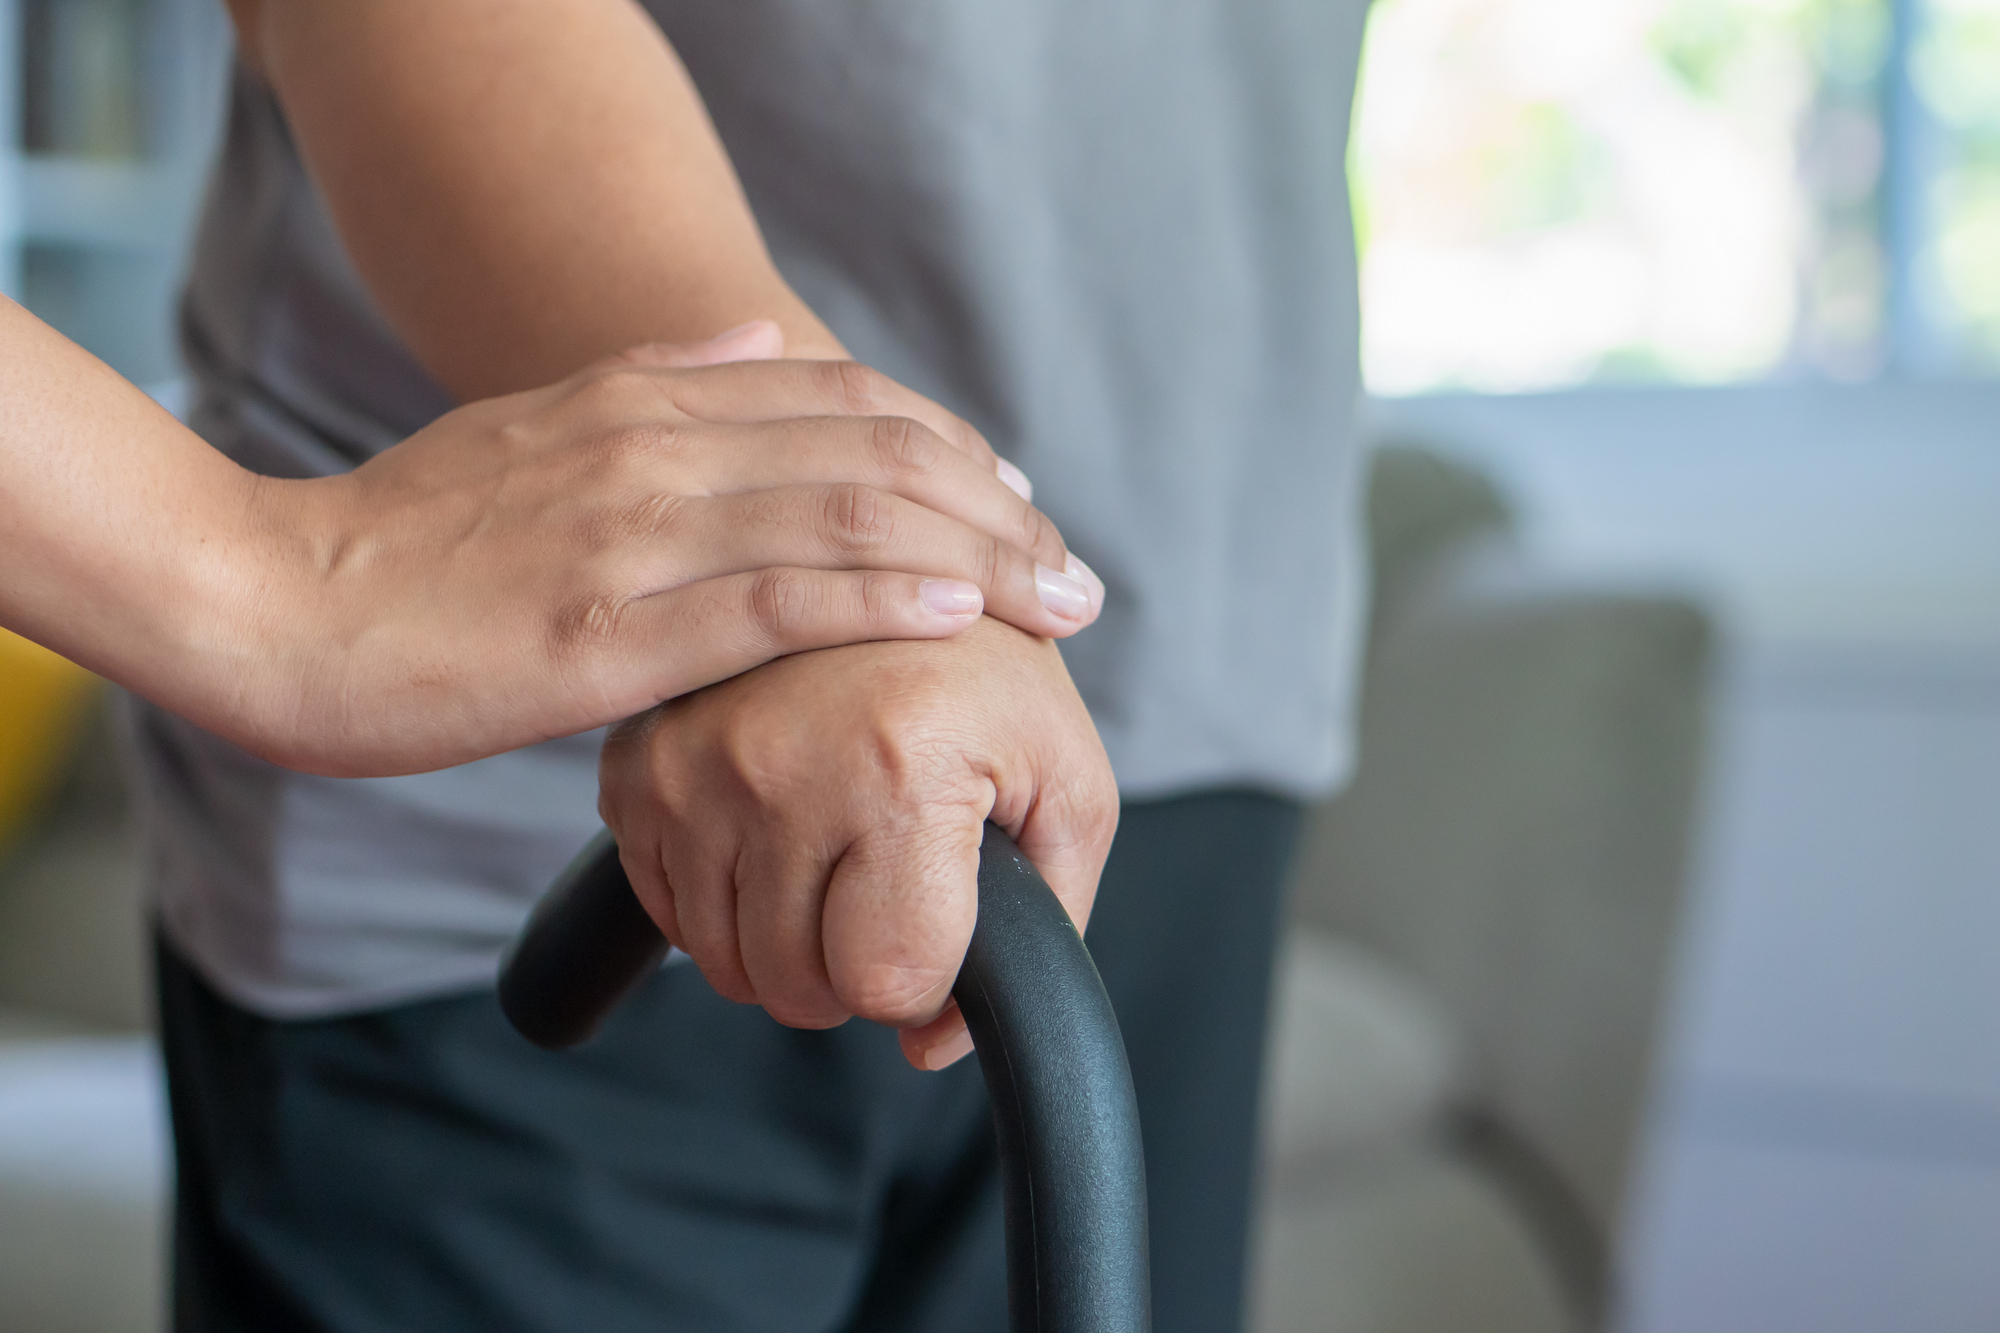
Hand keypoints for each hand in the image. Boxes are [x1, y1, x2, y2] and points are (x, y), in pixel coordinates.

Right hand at [232, 324, 1101, 775]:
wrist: (266, 604)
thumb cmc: (398, 543)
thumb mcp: (531, 431)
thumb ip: (650, 389)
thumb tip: (754, 344)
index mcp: (640, 399)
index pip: (843, 402)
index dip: (951, 450)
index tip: (1017, 503)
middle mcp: (655, 445)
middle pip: (875, 451)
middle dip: (995, 510)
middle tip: (1072, 569)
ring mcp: (635, 531)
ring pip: (849, 517)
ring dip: (975, 557)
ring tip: (1056, 600)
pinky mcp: (609, 627)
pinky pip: (779, 600)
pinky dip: (883, 601)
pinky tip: (958, 614)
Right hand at [597, 616, 1119, 1069]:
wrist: (889, 565)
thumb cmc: (991, 682)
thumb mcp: (1069, 784)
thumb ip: (1048, 926)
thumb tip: (930, 1045)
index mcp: (900, 765)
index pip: (886, 980)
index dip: (926, 976)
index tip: (942, 916)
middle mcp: (780, 764)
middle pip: (798, 987)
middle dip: (855, 970)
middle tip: (891, 889)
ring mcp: (694, 765)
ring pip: (727, 964)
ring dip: (787, 945)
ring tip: (838, 860)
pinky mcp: (637, 765)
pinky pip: (669, 911)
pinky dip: (725, 904)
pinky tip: (776, 840)